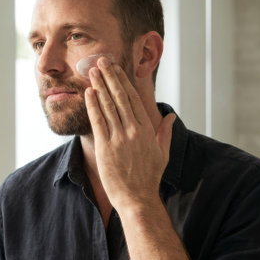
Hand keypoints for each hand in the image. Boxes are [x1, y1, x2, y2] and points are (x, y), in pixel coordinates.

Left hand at [84, 57, 175, 210]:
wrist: (137, 198)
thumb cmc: (149, 177)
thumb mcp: (163, 153)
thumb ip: (166, 132)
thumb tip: (171, 117)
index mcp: (147, 130)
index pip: (134, 99)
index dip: (123, 81)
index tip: (116, 69)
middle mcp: (133, 130)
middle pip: (120, 97)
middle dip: (110, 77)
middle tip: (101, 61)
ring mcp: (119, 138)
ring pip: (108, 106)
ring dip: (100, 86)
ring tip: (92, 71)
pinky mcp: (105, 147)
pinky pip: (98, 121)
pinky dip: (93, 105)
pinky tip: (89, 93)